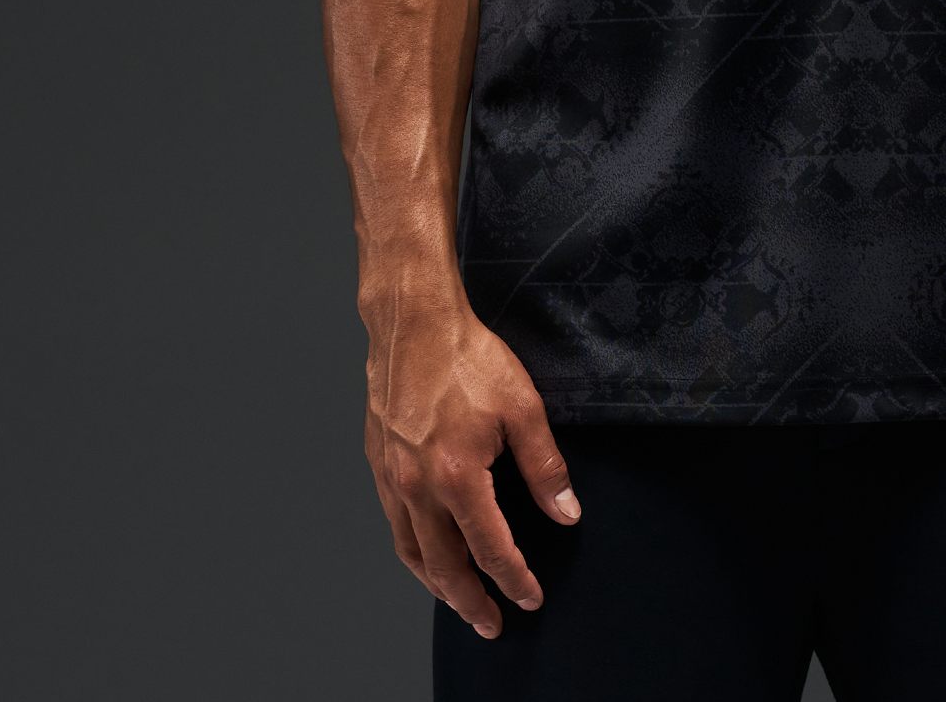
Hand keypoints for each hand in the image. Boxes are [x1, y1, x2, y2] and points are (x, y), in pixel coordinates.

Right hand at [365, 305, 579, 639]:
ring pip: (413, 553)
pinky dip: (413, 552)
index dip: (514, 580)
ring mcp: (392, 478)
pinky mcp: (379, 464)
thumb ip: (545, 467)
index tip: (531, 598)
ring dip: (438, 586)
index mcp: (457, 477)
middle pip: (445, 567)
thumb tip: (566, 512)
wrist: (414, 322)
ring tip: (460, 602)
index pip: (491, 550)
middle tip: (492, 624)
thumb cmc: (468, 357)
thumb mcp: (523, 407)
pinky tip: (427, 554)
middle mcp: (417, 488)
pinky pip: (395, 526)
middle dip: (472, 602)